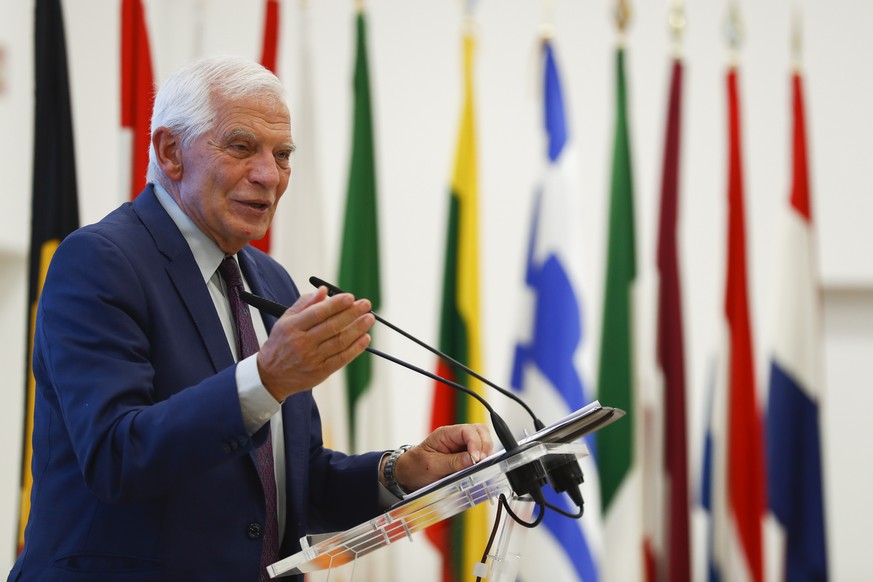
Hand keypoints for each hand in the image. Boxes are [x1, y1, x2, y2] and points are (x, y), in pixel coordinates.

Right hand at [256, 287, 374, 400]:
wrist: (271, 376)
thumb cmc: (281, 343)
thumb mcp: (285, 321)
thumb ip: (304, 304)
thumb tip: (323, 291)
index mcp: (293, 327)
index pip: (318, 313)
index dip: (336, 304)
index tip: (350, 297)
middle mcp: (302, 343)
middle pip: (332, 326)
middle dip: (352, 313)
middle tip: (366, 304)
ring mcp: (312, 359)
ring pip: (339, 342)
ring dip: (357, 329)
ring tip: (369, 318)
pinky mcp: (321, 372)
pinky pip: (342, 359)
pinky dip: (356, 348)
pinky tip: (365, 338)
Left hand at [388, 424, 493, 492]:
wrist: (407, 474)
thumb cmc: (415, 467)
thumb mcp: (431, 466)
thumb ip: (452, 462)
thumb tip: (472, 459)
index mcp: (445, 434)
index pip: (467, 431)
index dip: (475, 443)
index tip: (476, 459)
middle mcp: (455, 437)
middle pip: (480, 432)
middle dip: (484, 446)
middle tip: (482, 462)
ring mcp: (461, 446)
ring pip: (482, 442)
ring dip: (485, 453)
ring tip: (481, 467)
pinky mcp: (464, 457)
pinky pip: (478, 454)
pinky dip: (482, 461)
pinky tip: (478, 470)